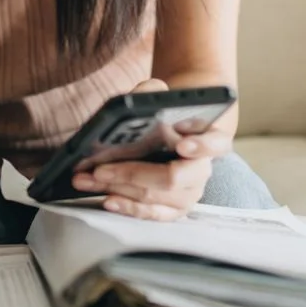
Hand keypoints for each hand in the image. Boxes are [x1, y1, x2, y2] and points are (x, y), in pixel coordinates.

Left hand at [73, 78, 233, 220]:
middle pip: (172, 177)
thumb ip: (151, 92)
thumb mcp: (160, 97)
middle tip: (101, 168)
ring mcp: (189, 193)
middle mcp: (202, 169)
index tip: (182, 144)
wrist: (170, 136)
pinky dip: (128, 207)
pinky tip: (108, 199)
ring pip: (154, 197)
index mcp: (209, 138)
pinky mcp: (173, 210)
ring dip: (118, 188)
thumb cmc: (165, 118)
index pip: (215, 143)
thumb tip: (136, 97)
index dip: (201, 146)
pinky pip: (151, 214)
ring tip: (90, 179)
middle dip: (133, 173)